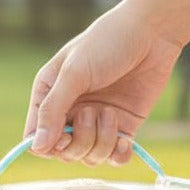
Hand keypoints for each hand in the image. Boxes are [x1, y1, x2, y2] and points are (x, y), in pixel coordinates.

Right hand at [24, 4, 182, 165]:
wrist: (152, 32)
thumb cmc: (107, 43)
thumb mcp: (74, 73)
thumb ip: (53, 110)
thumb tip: (36, 147)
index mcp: (49, 96)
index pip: (36, 138)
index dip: (49, 145)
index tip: (64, 136)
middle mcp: (70, 113)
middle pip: (64, 153)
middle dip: (79, 141)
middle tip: (91, 112)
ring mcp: (96, 122)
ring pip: (89, 157)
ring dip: (102, 141)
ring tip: (111, 113)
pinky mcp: (123, 127)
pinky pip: (115, 158)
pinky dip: (119, 154)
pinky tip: (126, 140)